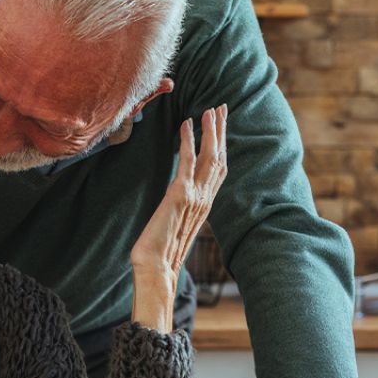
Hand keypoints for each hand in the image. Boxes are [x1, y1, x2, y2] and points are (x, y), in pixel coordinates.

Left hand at [130, 105, 227, 330]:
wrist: (156, 270)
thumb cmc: (159, 254)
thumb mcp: (172, 226)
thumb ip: (178, 211)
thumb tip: (174, 202)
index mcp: (204, 205)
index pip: (218, 169)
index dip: (221, 145)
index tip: (220, 124)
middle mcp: (204, 199)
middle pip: (220, 158)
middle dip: (221, 131)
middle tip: (222, 107)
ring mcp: (195, 197)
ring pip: (210, 156)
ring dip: (211, 131)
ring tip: (211, 109)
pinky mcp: (180, 196)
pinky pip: (187, 162)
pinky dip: (188, 141)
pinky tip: (187, 125)